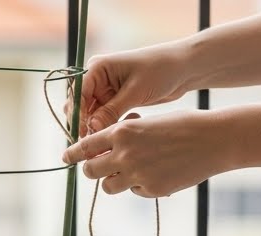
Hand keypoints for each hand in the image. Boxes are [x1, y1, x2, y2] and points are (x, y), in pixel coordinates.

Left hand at [60, 111, 235, 197]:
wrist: (213, 140)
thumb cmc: (182, 125)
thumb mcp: (147, 123)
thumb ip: (124, 136)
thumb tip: (105, 148)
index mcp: (122, 132)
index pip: (86, 146)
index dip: (73, 153)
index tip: (65, 158)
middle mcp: (124, 154)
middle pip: (90, 171)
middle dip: (92, 170)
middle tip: (99, 168)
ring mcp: (137, 175)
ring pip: (108, 187)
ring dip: (114, 181)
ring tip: (131, 171)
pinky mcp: (151, 190)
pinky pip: (134, 192)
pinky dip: (140, 186)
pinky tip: (158, 174)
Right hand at [75, 42, 190, 134]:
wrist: (182, 69)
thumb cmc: (160, 70)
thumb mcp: (136, 91)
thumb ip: (112, 110)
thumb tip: (91, 127)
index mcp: (98, 68)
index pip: (78, 93)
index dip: (78, 114)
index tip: (83, 133)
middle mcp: (98, 78)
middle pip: (81, 105)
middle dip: (84, 123)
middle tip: (93, 141)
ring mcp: (106, 91)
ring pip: (91, 115)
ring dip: (96, 127)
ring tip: (107, 139)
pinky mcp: (115, 101)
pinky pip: (104, 118)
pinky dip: (108, 126)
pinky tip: (119, 130)